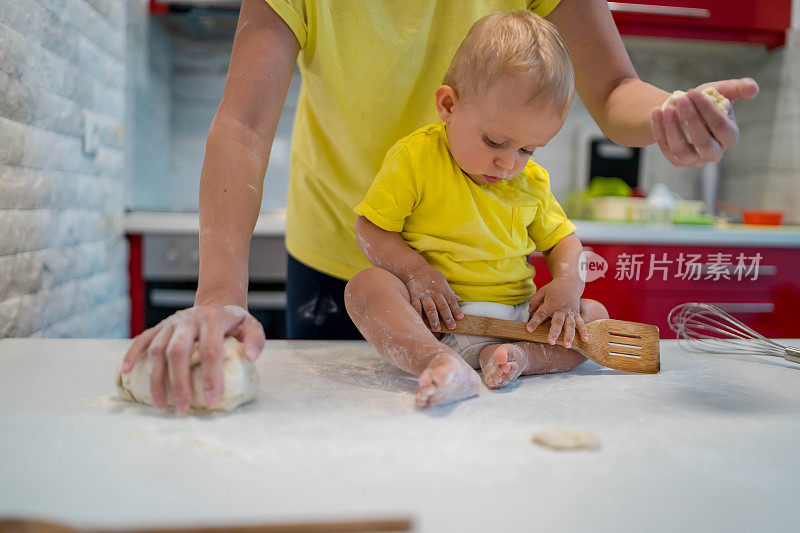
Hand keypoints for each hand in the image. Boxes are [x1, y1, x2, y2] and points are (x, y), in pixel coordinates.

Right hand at [120, 304, 264, 411]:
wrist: (217, 302)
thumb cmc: (234, 322)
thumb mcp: (251, 325)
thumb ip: (255, 339)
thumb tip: (250, 358)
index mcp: (213, 320)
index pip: (210, 350)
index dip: (210, 376)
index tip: (211, 400)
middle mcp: (189, 320)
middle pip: (178, 352)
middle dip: (179, 382)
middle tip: (183, 407)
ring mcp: (172, 323)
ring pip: (157, 349)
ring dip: (156, 378)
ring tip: (160, 404)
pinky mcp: (160, 326)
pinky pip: (142, 339)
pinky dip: (132, 354)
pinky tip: (125, 372)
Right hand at [404, 264, 462, 331]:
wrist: (415, 268)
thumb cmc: (431, 275)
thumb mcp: (443, 280)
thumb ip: (449, 291)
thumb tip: (459, 299)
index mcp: (443, 288)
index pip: (451, 300)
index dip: (456, 309)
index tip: (460, 318)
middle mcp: (434, 292)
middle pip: (442, 306)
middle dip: (447, 317)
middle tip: (451, 326)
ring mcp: (424, 295)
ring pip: (430, 308)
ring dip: (434, 319)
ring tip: (437, 328)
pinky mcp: (414, 297)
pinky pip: (416, 307)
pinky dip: (418, 315)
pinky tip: (421, 322)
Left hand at [526, 278, 587, 348]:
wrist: (570, 283)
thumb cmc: (553, 289)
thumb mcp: (541, 292)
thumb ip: (534, 302)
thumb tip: (530, 313)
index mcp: (551, 303)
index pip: (541, 313)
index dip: (535, 321)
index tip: (528, 329)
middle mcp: (561, 309)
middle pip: (558, 322)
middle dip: (554, 332)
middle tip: (551, 342)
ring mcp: (571, 312)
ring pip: (570, 325)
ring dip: (569, 336)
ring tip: (567, 346)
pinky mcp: (577, 314)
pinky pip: (581, 323)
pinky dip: (584, 331)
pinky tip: (585, 340)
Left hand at [652, 78, 758, 167]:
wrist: (681, 112)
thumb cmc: (704, 102)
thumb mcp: (721, 92)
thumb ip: (737, 89)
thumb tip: (753, 88)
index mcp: (730, 136)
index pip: (721, 128)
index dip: (708, 110)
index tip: (694, 92)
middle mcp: (714, 152)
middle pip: (703, 142)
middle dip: (691, 120)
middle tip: (682, 99)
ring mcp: (694, 159)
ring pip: (682, 149)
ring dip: (672, 128)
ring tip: (666, 108)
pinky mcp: (676, 160)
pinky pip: (666, 148)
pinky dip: (660, 130)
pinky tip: (656, 112)